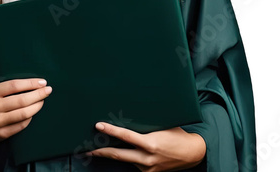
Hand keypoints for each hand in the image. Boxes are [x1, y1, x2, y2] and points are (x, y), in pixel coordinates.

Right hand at [0, 78, 52, 141]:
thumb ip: (11, 87)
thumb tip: (36, 84)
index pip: (14, 85)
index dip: (31, 83)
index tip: (43, 82)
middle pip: (21, 100)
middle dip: (38, 94)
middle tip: (48, 91)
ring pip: (23, 113)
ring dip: (37, 106)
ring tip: (42, 101)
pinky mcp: (1, 134)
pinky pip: (21, 125)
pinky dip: (30, 118)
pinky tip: (32, 112)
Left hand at [84, 123, 205, 171]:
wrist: (193, 153)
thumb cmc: (178, 134)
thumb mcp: (164, 124)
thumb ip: (147, 123)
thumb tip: (131, 112)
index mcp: (151, 144)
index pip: (126, 137)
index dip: (111, 131)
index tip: (98, 126)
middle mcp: (147, 158)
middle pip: (118, 155)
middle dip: (100, 152)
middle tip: (85, 148)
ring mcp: (148, 168)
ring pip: (125, 160)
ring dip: (111, 154)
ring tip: (95, 149)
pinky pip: (134, 164)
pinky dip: (126, 158)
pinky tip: (119, 152)